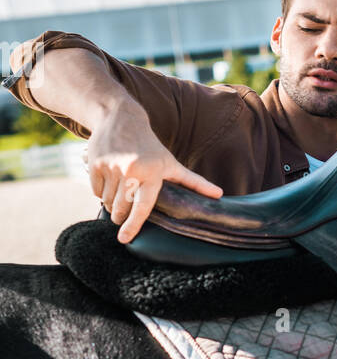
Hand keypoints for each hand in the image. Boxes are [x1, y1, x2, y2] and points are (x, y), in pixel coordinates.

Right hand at [86, 98, 222, 242]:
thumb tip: (219, 195)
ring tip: (119, 190)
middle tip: (123, 215)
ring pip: (107, 202)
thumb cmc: (150, 147)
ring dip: (111, 204)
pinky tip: (110, 178)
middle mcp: (131, 172)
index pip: (142, 207)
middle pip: (121, 209)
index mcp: (152, 174)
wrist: (120, 119)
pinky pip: (96, 192)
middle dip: (121, 217)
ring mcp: (111, 168)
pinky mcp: (95, 165)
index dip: (133, 225)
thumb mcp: (171, 163)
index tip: (125, 239)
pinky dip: (101, 191)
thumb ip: (194, 182)